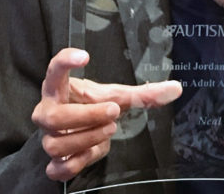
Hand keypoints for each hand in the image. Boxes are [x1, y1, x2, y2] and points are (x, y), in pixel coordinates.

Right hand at [32, 48, 181, 181]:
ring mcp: (47, 137)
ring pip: (57, 144)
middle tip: (114, 112)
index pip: (53, 70)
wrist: (80, 129)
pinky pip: (58, 168)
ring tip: (109, 129)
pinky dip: (79, 162)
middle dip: (87, 116)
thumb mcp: (117, 96)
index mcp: (59, 89)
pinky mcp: (52, 161)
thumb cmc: (93, 105)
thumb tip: (176, 89)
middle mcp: (47, 112)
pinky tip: (93, 151)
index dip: (64, 62)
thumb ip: (144, 94)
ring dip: (88, 138)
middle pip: (55, 117)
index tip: (84, 56)